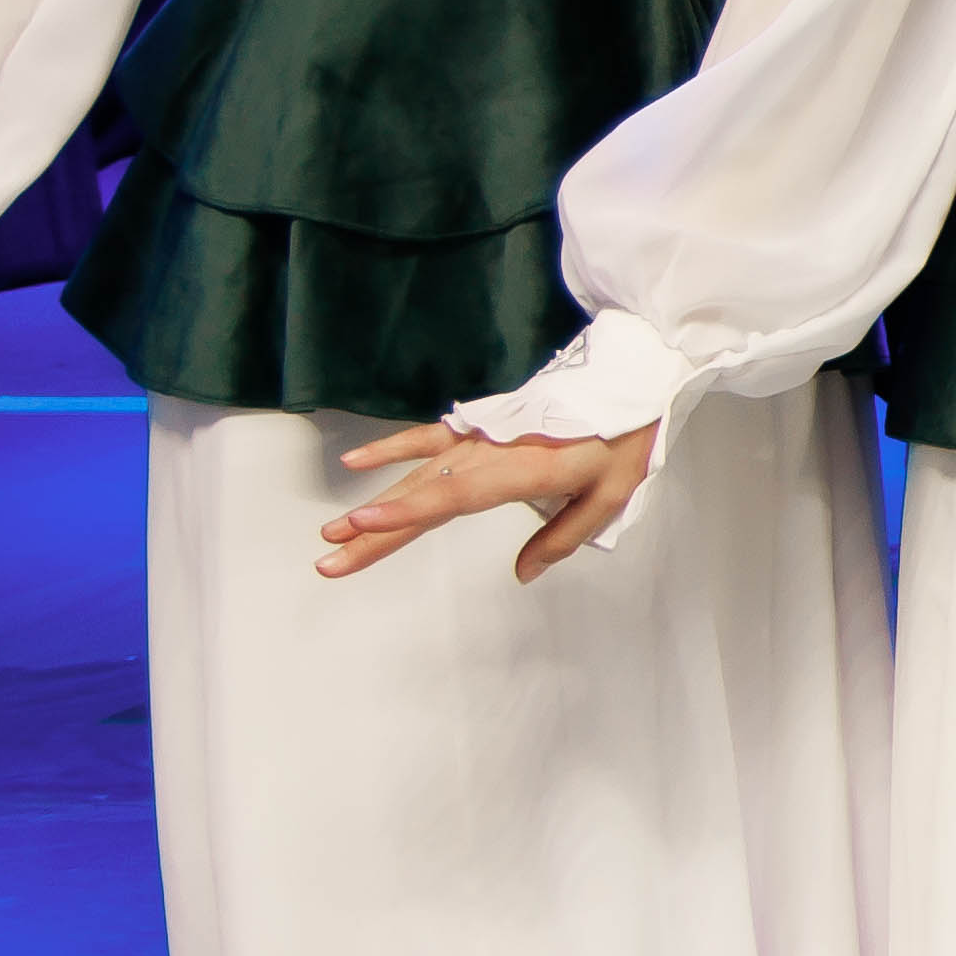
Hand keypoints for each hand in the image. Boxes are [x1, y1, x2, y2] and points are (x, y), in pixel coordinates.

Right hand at [321, 421, 656, 582]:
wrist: (626, 382)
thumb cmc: (621, 440)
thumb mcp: (608, 497)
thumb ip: (562, 538)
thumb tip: (523, 573)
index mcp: (522, 470)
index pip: (453, 495)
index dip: (406, 513)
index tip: (362, 527)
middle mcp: (488, 453)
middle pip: (422, 496)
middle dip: (372, 531)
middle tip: (329, 562)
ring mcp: (477, 438)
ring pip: (415, 476)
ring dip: (374, 505)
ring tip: (332, 533)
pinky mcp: (476, 428)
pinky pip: (426, 438)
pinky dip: (391, 448)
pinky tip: (355, 464)